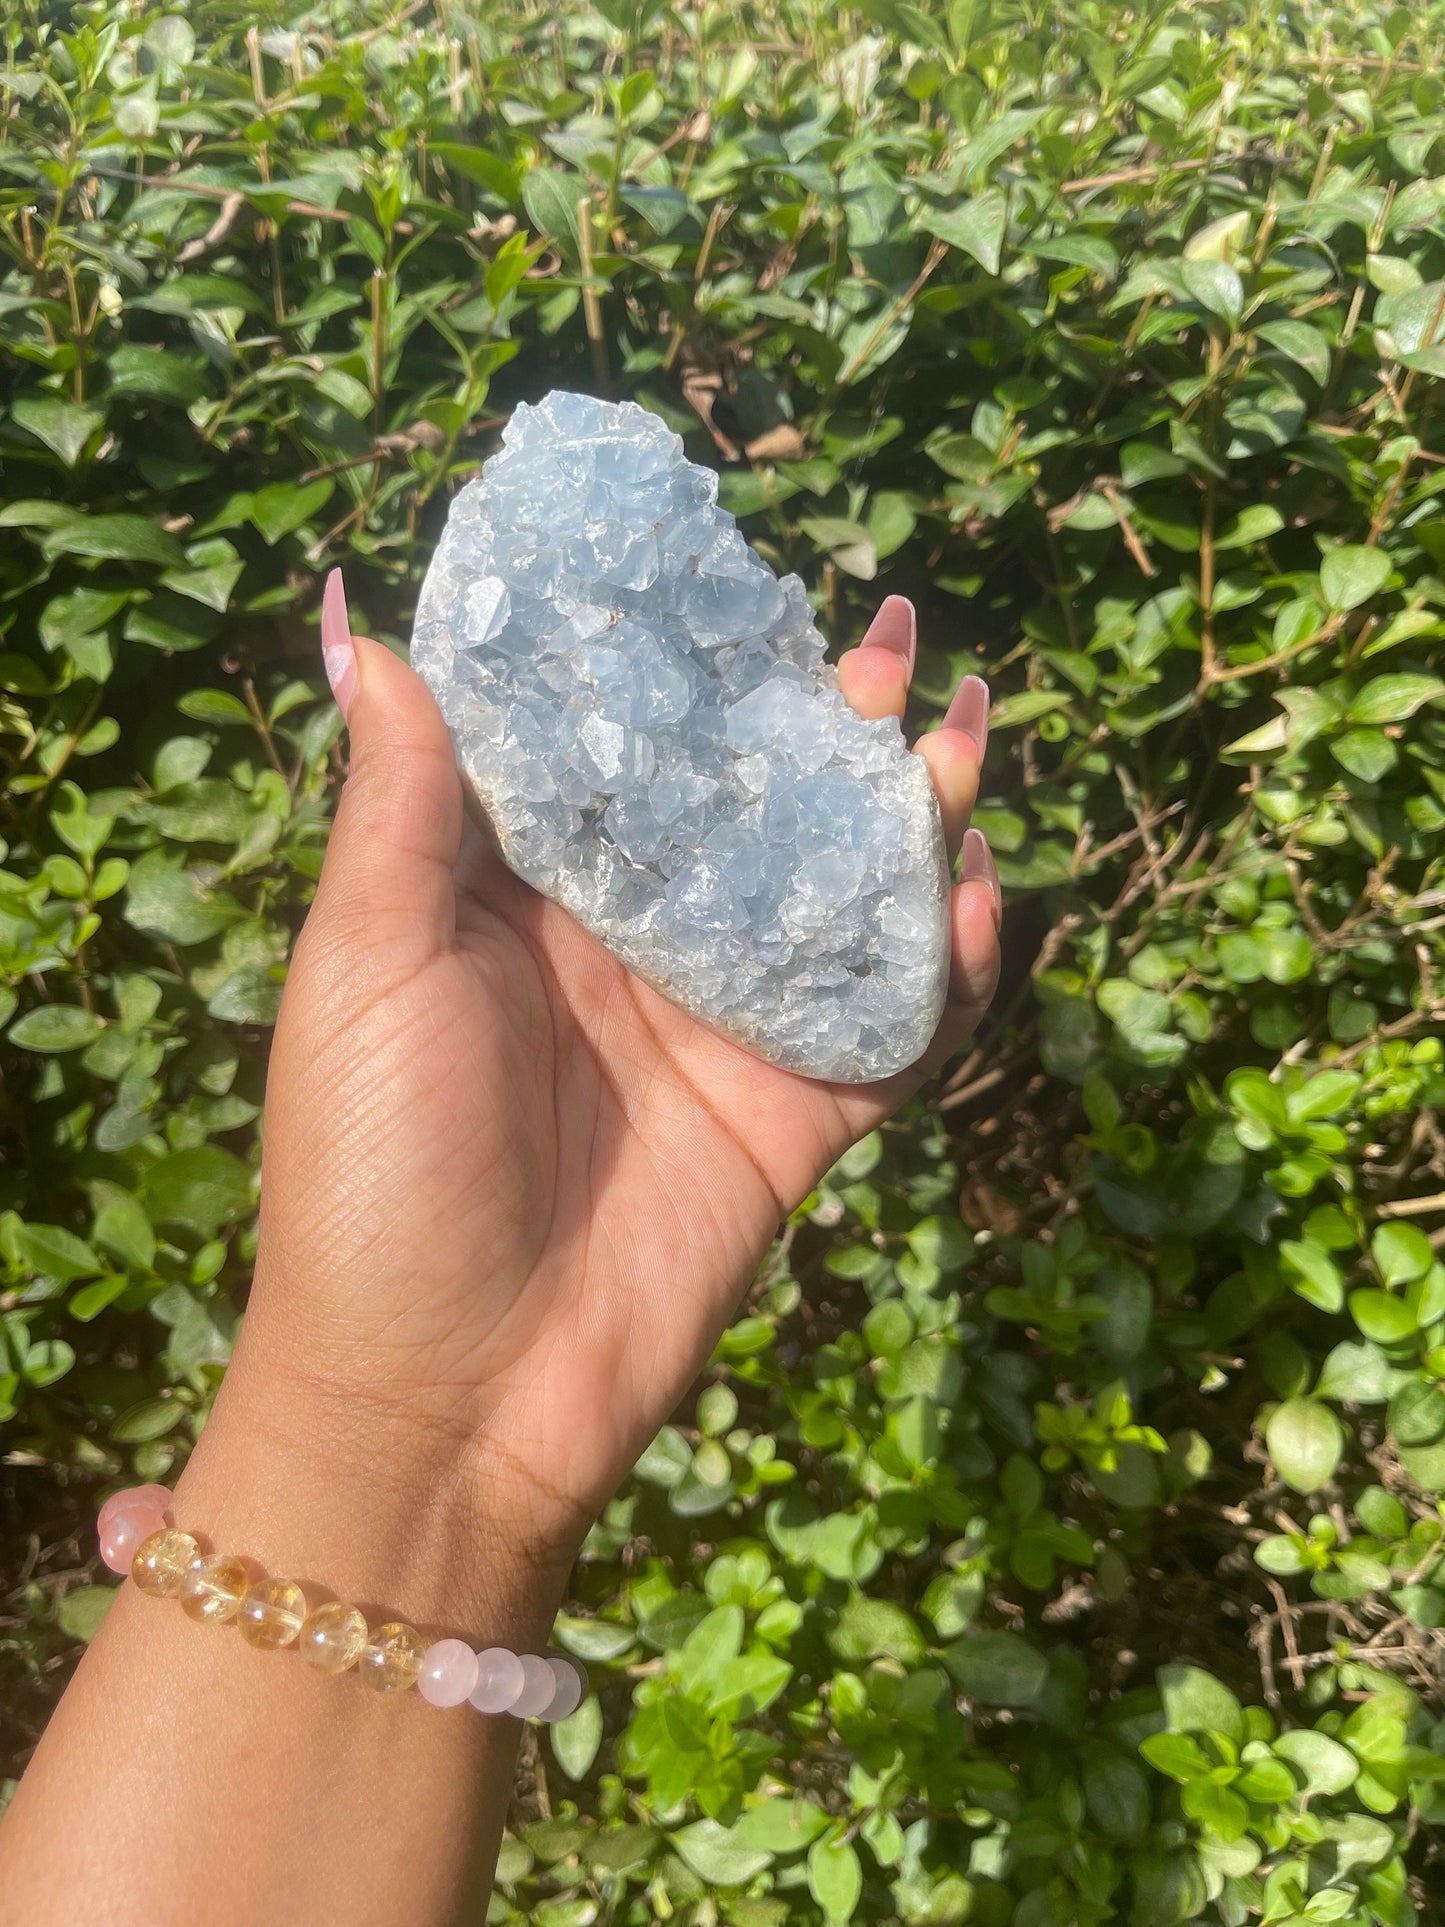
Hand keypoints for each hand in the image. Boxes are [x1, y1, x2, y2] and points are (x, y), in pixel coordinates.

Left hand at [224, 583, 1000, 1574]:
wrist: (444, 1395)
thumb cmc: (375, 1168)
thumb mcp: (367, 970)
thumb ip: (396, 809)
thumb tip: (368, 630)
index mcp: (523, 899)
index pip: (618, 754)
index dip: (676, 669)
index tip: (731, 576)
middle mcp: (633, 949)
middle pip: (750, 809)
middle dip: (821, 722)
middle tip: (889, 633)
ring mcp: (721, 1032)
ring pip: (837, 898)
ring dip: (906, 816)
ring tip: (961, 729)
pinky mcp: (793, 1119)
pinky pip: (892, 1028)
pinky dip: (943, 965)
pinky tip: (974, 892)